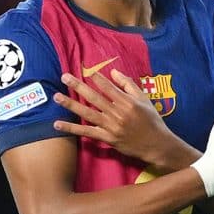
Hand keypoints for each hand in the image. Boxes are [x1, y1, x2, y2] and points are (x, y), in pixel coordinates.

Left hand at [52, 69, 177, 164]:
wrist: (157, 144)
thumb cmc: (152, 120)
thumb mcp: (144, 98)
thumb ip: (128, 84)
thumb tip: (113, 72)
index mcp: (127, 101)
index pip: (108, 86)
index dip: (96, 78)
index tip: (84, 69)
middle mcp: (117, 113)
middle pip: (94, 97)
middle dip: (78, 86)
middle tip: (64, 76)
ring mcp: (111, 126)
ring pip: (87, 113)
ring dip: (71, 104)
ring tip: (57, 97)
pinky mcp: (107, 138)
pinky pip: (86, 132)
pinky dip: (72, 128)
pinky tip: (58, 124)